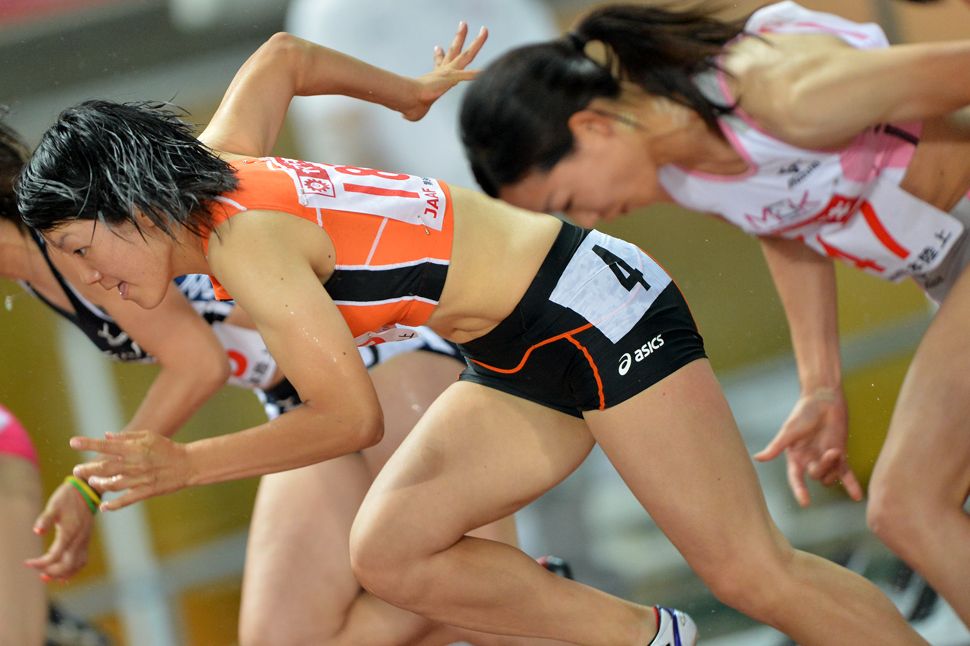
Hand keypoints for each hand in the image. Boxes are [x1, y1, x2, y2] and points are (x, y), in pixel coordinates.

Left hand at [24, 480, 94, 580]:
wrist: (87, 490)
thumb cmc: (68, 497)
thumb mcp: (54, 506)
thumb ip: (45, 519)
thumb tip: (37, 531)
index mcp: (69, 533)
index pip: (54, 556)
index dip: (40, 563)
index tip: (27, 563)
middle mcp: (79, 540)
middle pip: (66, 565)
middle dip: (51, 572)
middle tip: (37, 571)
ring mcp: (84, 540)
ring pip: (76, 565)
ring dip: (63, 573)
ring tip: (49, 577)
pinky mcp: (86, 539)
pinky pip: (82, 560)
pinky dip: (74, 569)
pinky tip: (65, 572)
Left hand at [69, 431, 192, 509]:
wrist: (188, 464)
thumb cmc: (167, 448)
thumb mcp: (149, 436)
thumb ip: (127, 436)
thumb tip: (106, 436)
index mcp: (135, 448)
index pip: (107, 445)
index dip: (89, 444)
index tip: (73, 442)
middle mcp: (136, 464)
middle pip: (105, 467)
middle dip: (88, 468)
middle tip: (76, 470)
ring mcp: (141, 479)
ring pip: (113, 484)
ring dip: (99, 483)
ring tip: (92, 481)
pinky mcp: (146, 491)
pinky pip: (126, 500)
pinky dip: (113, 505)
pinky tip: (104, 507)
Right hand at [403, 21, 487, 120]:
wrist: (409, 98)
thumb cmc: (410, 105)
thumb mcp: (413, 110)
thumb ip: (412, 113)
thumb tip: (405, 117)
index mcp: (434, 78)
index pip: (438, 63)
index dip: (439, 56)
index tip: (438, 47)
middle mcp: (443, 72)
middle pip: (454, 50)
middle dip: (459, 37)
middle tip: (464, 24)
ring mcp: (449, 73)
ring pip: (467, 54)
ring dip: (477, 43)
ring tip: (484, 30)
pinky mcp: (452, 78)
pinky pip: (470, 75)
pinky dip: (479, 74)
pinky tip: (490, 71)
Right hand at [754, 386, 862, 505]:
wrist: (824, 400)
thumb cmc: (803, 413)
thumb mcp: (789, 430)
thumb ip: (776, 446)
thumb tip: (758, 458)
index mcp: (795, 457)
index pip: (796, 478)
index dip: (799, 490)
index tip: (805, 503)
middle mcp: (809, 460)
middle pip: (816, 475)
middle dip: (824, 466)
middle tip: (831, 451)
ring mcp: (825, 459)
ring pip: (831, 476)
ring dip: (835, 467)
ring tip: (835, 450)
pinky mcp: (840, 455)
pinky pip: (846, 474)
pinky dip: (852, 485)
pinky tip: (857, 497)